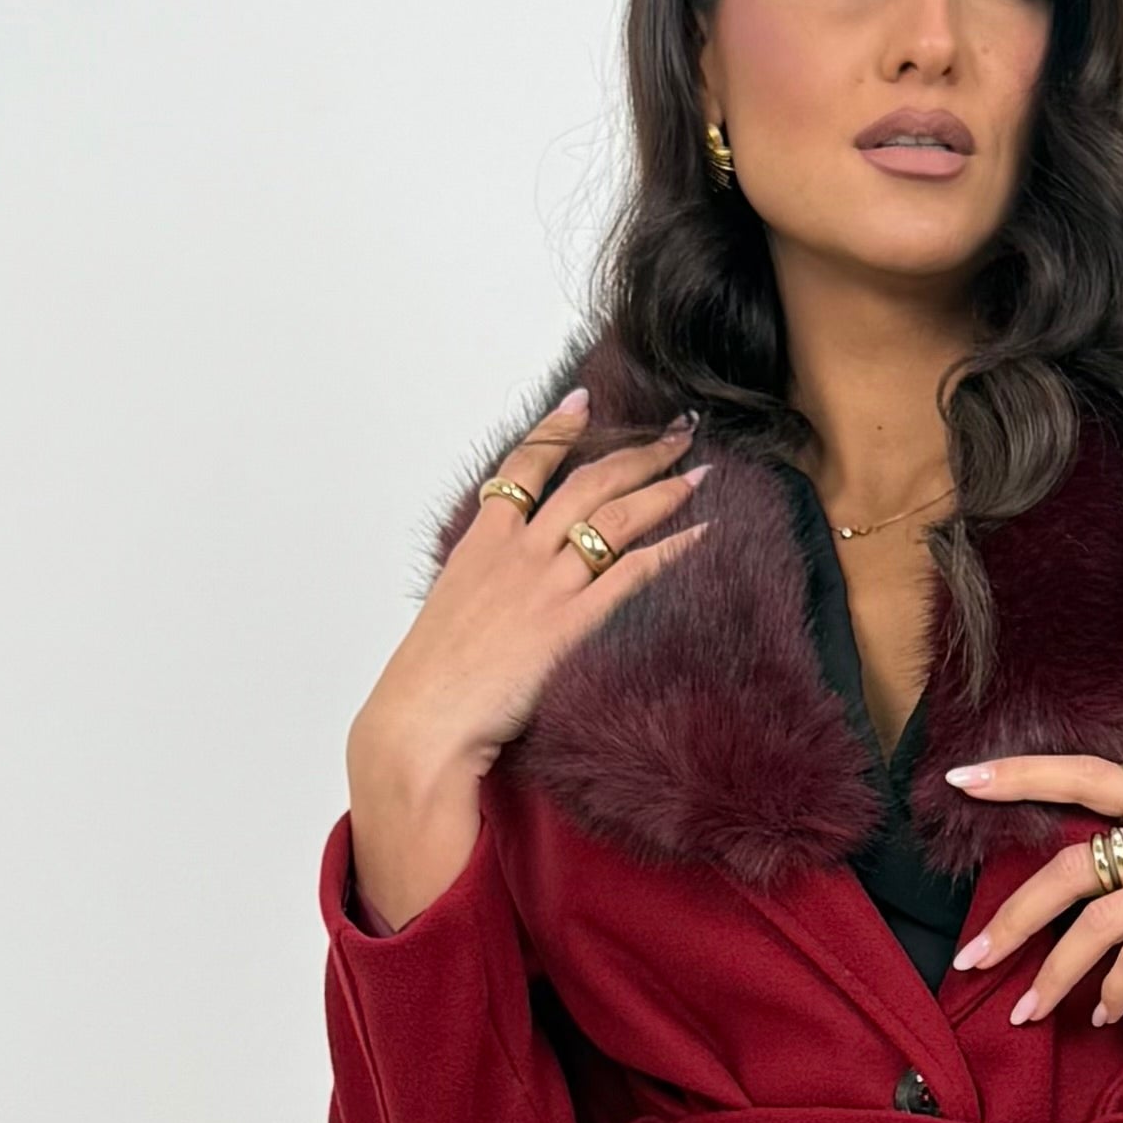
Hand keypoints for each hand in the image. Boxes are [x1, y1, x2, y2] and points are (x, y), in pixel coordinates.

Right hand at [344, 393, 711, 927]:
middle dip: (636, 452)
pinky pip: (629, 575)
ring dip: (662, 489)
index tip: (583, 402)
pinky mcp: (569, 625)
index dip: (556, 430)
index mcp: (482, 544)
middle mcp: (517, 553)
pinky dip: (669, 550)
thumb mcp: (448, 614)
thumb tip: (494, 592)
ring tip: (698, 471)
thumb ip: (478, 588)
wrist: (423, 721)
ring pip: (613, 518)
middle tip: (676, 431)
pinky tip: (700, 536)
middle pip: (585, 482)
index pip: (523, 468)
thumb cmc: (430, 681)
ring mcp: (545, 585)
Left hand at [946, 751, 1122, 1105]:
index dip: (1024, 775)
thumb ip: (1115, 876)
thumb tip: (1023, 896)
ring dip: (1053, 974)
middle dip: (1016, 918)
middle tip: (974, 960)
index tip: (961, 781)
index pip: (1089, 774)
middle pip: (1077, 864)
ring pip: (1098, 919)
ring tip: (1029, 1012)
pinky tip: (1102, 1015)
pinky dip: (1107, 993)